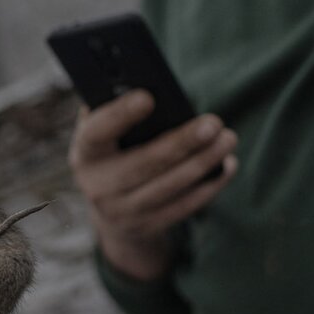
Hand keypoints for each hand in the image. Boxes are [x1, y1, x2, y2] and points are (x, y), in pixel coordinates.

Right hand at [69, 90, 238, 279]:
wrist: (111, 208)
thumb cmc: (114, 150)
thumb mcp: (105, 132)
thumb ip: (116, 110)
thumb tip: (150, 87)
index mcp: (85, 153)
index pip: (98, 132)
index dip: (120, 116)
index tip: (148, 97)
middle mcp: (98, 186)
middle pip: (144, 163)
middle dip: (182, 142)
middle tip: (213, 122)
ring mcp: (122, 212)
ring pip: (169, 186)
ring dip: (203, 162)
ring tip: (228, 138)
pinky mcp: (148, 227)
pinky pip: (183, 207)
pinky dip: (209, 186)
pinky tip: (227, 166)